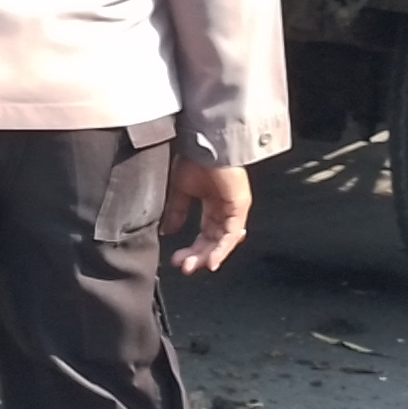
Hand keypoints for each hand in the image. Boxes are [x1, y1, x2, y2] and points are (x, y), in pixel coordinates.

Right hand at [164, 158, 249, 273]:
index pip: (206, 233)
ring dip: (209, 256)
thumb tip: (168, 231)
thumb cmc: (192, 157)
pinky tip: (211, 261)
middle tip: (184, 267)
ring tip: (193, 267)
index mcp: (212, 202)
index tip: (177, 259)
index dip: (193, 248)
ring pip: (224, 240)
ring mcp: (234, 208)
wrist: (203, 141)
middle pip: (214, 240)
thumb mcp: (179, 189)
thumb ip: (176, 211)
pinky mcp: (239, 206)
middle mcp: (225, 208)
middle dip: (198, 255)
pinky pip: (231, 234)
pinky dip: (222, 249)